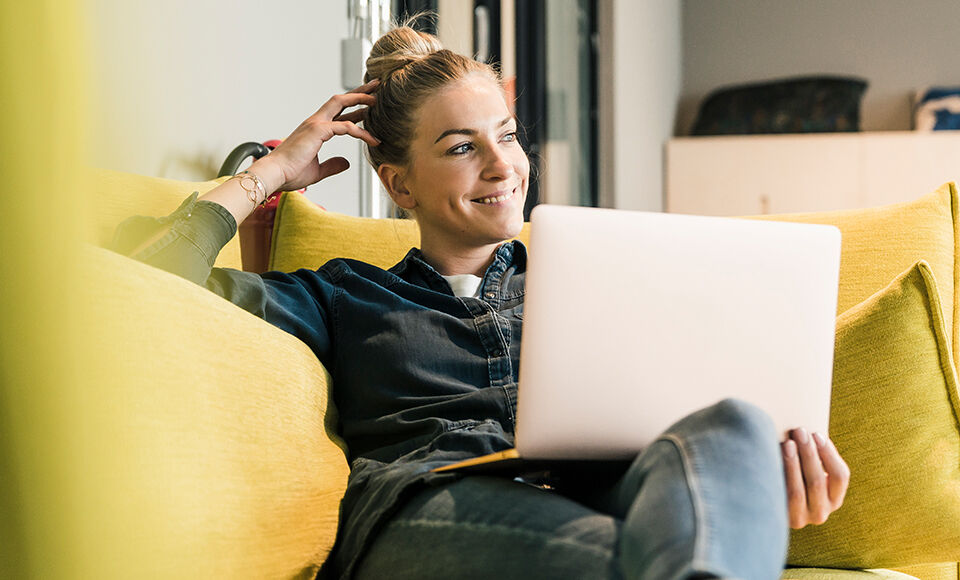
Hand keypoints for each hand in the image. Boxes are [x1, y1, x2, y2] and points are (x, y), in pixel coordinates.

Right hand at [258, 79, 380, 192]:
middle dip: (359, 92)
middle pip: (340, 99)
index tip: (369, 104)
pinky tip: (372, 139)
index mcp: (314, 129)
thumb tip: (347, 163)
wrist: (274, 175)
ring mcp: (315, 124)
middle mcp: (315, 122)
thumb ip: (332, 165)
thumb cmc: (290, 173)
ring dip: (360, 100)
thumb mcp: (317, 170)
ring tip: (377, 100)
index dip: (354, 106)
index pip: (337, 112)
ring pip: (341, 103)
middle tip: (376, 86)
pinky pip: (345, 127)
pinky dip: (360, 132)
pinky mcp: (317, 131)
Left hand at [781, 428, 849, 528]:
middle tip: (799, 431)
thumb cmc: (794, 477)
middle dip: (809, 453)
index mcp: (835, 499)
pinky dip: (777, 476)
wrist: (767, 507)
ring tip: (787, 444)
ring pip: (798, 491)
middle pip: (818, 481)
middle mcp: (821, 513)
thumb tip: (808, 432)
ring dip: (793, 464)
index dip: (829, 454)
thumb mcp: (809, 471)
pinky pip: (778, 496)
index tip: (816, 434)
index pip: (840, 476)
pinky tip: (771, 458)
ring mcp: (800, 519)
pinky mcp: (780, 519)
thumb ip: (814, 457)